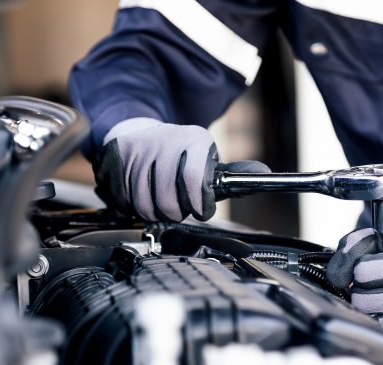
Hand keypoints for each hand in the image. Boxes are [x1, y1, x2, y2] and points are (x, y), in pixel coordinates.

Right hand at [95, 118, 269, 221]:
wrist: (141, 132)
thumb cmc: (182, 155)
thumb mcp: (209, 160)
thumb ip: (233, 175)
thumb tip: (264, 173)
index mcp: (194, 140)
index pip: (195, 181)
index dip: (200, 205)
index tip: (202, 211)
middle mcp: (166, 141)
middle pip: (169, 200)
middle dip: (178, 213)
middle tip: (181, 209)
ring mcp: (140, 150)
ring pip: (147, 203)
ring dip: (157, 213)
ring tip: (165, 205)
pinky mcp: (119, 160)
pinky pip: (127, 200)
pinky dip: (137, 208)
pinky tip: (146, 199)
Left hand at [327, 228, 382, 342]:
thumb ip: (369, 246)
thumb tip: (343, 255)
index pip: (363, 271)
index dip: (357, 271)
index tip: (364, 272)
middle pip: (361, 299)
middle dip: (358, 292)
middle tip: (366, 289)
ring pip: (367, 316)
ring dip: (365, 308)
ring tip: (374, 301)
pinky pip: (378, 329)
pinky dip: (375, 321)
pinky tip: (382, 314)